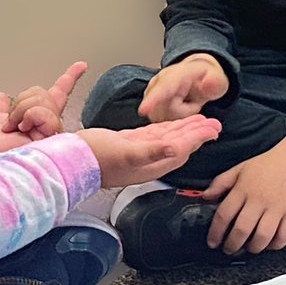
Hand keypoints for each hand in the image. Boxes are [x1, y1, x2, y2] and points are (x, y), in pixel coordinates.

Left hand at [5, 61, 88, 138]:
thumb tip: (0, 96)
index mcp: (38, 118)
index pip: (59, 93)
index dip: (71, 77)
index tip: (82, 65)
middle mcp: (49, 124)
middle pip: (43, 93)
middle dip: (20, 102)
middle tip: (11, 123)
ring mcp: (53, 131)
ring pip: (42, 100)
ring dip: (21, 111)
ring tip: (17, 128)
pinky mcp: (55, 137)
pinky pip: (44, 112)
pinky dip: (30, 117)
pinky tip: (26, 130)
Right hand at [78, 115, 221, 188]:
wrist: (71, 159)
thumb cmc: (95, 158)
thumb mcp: (126, 153)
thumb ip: (152, 151)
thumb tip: (176, 149)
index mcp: (151, 164)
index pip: (182, 149)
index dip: (198, 138)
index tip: (213, 128)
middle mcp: (148, 160)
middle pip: (179, 145)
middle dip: (196, 133)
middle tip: (214, 123)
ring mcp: (138, 152)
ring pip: (168, 139)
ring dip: (184, 129)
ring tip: (200, 121)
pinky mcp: (128, 143)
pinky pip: (154, 136)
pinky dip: (165, 128)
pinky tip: (172, 125)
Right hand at [138, 54, 228, 122]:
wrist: (198, 76)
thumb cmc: (207, 78)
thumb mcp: (218, 79)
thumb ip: (214, 82)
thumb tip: (210, 83)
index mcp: (175, 75)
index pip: (162, 88)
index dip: (152, 100)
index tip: (143, 110)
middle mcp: (158, 83)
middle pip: (164, 111)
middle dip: (182, 114)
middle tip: (194, 103)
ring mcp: (151, 94)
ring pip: (161, 118)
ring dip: (177, 117)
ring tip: (186, 105)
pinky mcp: (150, 106)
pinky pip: (159, 120)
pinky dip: (171, 119)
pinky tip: (179, 110)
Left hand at [203, 139, 285, 254]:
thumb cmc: (268, 164)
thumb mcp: (240, 168)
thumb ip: (221, 183)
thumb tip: (205, 196)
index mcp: (243, 189)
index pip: (224, 214)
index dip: (215, 232)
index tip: (212, 242)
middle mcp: (259, 199)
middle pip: (241, 230)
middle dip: (232, 245)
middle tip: (229, 249)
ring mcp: (277, 207)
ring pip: (262, 237)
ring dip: (253, 248)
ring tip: (248, 248)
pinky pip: (283, 236)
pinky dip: (275, 245)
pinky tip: (269, 244)